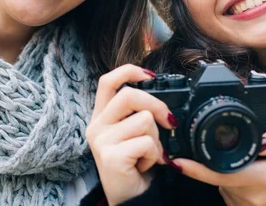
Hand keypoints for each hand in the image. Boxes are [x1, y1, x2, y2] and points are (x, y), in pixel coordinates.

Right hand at [86, 65, 176, 205]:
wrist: (132, 200)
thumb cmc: (136, 165)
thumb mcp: (133, 134)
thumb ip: (138, 113)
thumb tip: (161, 96)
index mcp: (101, 117)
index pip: (107, 81)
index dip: (128, 71)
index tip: (150, 75)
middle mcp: (96, 126)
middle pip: (129, 95)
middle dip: (156, 105)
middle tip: (169, 121)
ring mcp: (101, 141)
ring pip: (144, 120)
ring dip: (157, 138)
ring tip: (149, 154)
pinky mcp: (111, 156)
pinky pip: (147, 142)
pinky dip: (155, 155)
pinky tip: (146, 165)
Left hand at [175, 127, 265, 205]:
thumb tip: (262, 141)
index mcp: (262, 179)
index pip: (222, 173)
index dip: (198, 168)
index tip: (178, 161)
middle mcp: (249, 195)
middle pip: (215, 175)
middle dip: (205, 163)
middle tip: (202, 151)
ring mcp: (242, 205)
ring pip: (217, 181)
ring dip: (219, 168)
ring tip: (239, 161)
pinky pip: (222, 188)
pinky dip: (224, 178)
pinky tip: (235, 172)